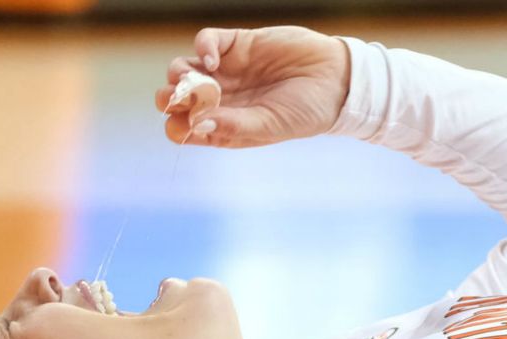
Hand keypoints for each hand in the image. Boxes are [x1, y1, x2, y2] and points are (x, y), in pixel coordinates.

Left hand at [155, 26, 350, 148]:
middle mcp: (221, 100)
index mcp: (225, 126)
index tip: (186, 123)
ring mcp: (227, 71)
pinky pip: (206, 42)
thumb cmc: (306, 112)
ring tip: (194, 80)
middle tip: (181, 98)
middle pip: (177, 98)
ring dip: (179, 74)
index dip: (177, 125)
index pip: (184, 128)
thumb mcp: (270, 126)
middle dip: (170, 98)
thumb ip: (233, 126)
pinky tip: (213, 60)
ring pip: (183, 68)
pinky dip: (202, 48)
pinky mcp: (237, 44)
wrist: (336, 80)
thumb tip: (196, 125)